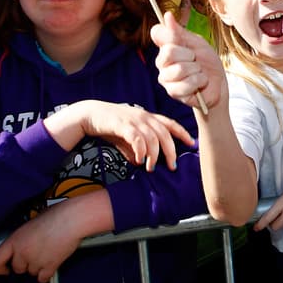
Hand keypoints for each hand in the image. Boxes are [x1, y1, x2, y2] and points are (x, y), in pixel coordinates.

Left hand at [0, 192, 111, 282]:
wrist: (71, 219)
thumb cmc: (55, 216)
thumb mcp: (31, 225)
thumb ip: (23, 238)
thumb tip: (24, 245)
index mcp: (15, 240)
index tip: (4, 270)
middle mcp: (22, 252)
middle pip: (18, 268)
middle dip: (25, 264)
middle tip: (35, 254)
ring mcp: (36, 261)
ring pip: (32, 273)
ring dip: (38, 267)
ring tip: (47, 253)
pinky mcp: (49, 266)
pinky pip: (43, 278)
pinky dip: (46, 274)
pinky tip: (51, 264)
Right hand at [47, 100, 194, 170]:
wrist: (90, 115)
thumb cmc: (111, 126)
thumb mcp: (127, 137)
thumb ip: (136, 148)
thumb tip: (141, 163)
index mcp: (148, 117)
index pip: (170, 123)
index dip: (182, 133)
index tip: (192, 143)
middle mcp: (144, 117)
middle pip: (165, 134)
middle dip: (171, 151)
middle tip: (172, 166)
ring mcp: (134, 120)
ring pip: (153, 138)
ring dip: (154, 155)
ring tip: (151, 167)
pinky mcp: (123, 125)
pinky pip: (137, 139)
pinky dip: (141, 151)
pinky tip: (138, 160)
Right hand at [152, 15, 226, 111]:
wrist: (218, 84)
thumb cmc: (207, 63)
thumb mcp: (197, 43)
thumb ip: (180, 32)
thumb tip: (167, 15)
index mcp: (166, 46)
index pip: (157, 33)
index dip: (171, 34)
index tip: (182, 39)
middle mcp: (162, 62)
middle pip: (169, 51)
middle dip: (190, 55)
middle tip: (196, 60)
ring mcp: (166, 78)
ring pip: (179, 69)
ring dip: (196, 71)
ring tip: (199, 73)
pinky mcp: (173, 92)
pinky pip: (186, 84)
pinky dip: (198, 82)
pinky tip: (199, 83)